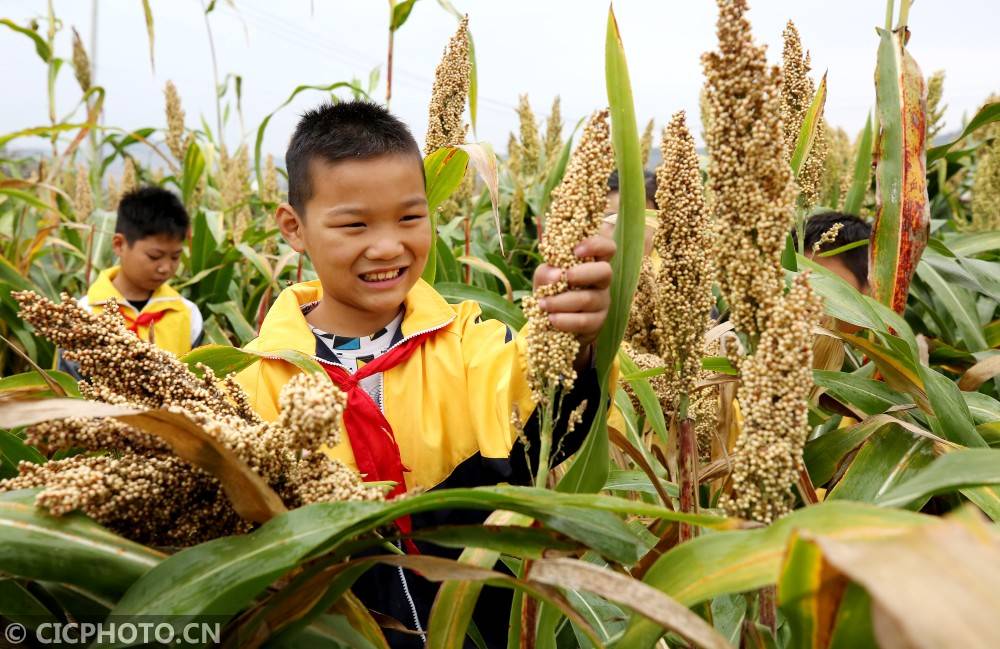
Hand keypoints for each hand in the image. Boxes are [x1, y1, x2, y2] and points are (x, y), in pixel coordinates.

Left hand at [531, 233, 615, 365]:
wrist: (550, 322)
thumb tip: (556, 274)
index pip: (607, 247)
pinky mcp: (597, 322)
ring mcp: (602, 302)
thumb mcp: (543, 278)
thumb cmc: (551, 291)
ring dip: (562, 301)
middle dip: (583, 273)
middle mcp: (601, 281)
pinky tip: (552, 319)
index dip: (596, 245)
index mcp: (592, 262)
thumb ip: (546, 272)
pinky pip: (584, 321)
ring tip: (544, 304)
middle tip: (564, 277)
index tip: (576, 250)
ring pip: (588, 299)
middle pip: (605, 271)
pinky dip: (566, 320)